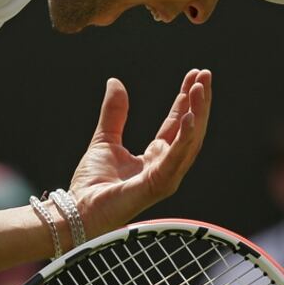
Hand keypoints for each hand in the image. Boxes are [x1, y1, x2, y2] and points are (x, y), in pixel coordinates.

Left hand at [68, 69, 211, 238]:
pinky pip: (176, 159)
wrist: (77, 210)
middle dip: (199, 102)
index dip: (186, 99)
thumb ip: (114, 112)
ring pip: (190, 142)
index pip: (177, 124)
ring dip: (197, 113)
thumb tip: (115, 82)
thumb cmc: (91, 184)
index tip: (194, 75)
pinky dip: (185, 138)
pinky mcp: (157, 185)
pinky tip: (190, 117)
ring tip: (200, 88)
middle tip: (205, 74)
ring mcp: (165, 177)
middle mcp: (165, 167)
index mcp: (155, 158)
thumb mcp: (105, 138)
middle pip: (190, 130)